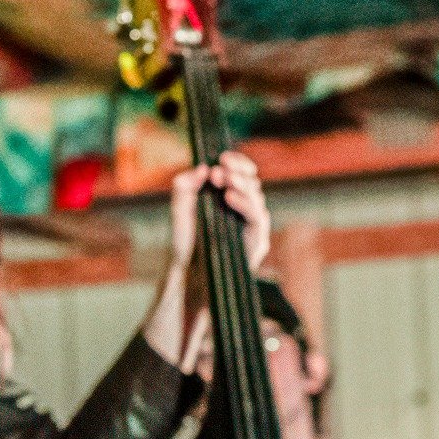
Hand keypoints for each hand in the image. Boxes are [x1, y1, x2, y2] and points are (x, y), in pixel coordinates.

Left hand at [142, 154, 271, 369]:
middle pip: (253, 183)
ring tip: (222, 178)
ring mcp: (251, 230)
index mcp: (229, 203)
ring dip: (241, 184)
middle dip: (239, 170)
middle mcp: (243, 214)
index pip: (241, 176)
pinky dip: (245, 205)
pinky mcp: (255, 245)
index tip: (222, 155)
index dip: (237, 162)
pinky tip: (229, 197)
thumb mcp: (179, 215)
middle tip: (220, 166)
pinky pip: (258, 221)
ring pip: (258, 199)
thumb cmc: (185, 250)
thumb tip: (200, 168)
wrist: (186, 283)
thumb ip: (184, 191)